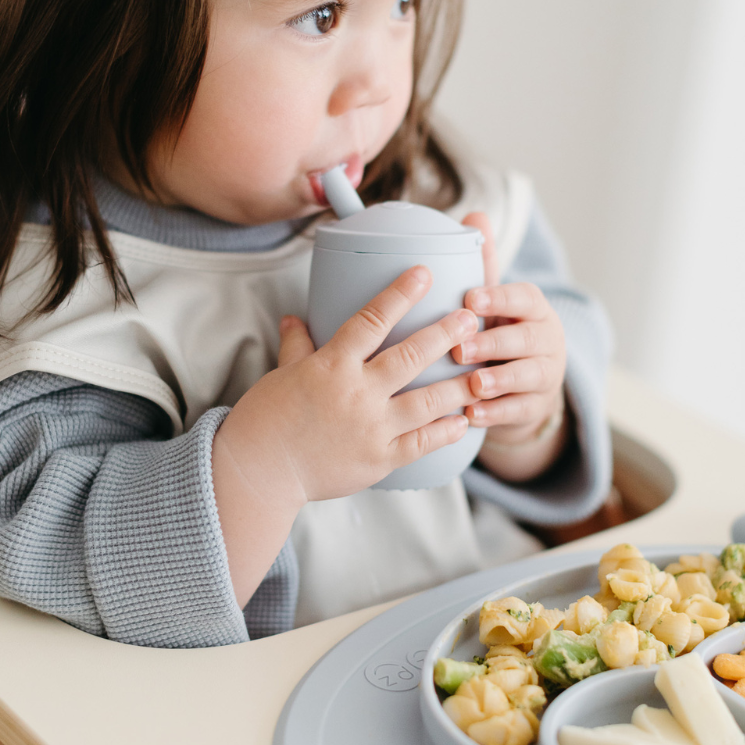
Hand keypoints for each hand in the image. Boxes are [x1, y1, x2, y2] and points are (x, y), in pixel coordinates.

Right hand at [212, 266, 478, 603]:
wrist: (261, 471)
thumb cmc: (266, 419)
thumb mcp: (282, 374)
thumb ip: (297, 345)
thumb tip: (294, 317)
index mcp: (332, 365)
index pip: (371, 320)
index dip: (400, 294)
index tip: (423, 272)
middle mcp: (357, 392)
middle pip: (410, 357)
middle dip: (445, 334)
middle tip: (471, 317)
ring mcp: (372, 428)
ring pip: (427, 401)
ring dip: (458, 385)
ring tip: (482, 371)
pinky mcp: (379, 459)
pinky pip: (421, 443)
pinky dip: (445, 431)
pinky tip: (463, 420)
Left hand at [453, 213, 567, 481]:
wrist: (524, 386)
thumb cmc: (499, 331)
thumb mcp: (494, 301)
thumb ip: (485, 263)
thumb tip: (474, 214)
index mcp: (533, 308)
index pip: (524, 297)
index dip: (499, 298)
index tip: (470, 299)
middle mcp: (546, 340)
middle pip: (525, 340)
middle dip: (493, 343)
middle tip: (459, 347)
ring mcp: (545, 376)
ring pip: (527, 377)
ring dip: (498, 381)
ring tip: (472, 384)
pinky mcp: (536, 408)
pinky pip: (518, 412)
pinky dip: (495, 414)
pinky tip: (471, 416)